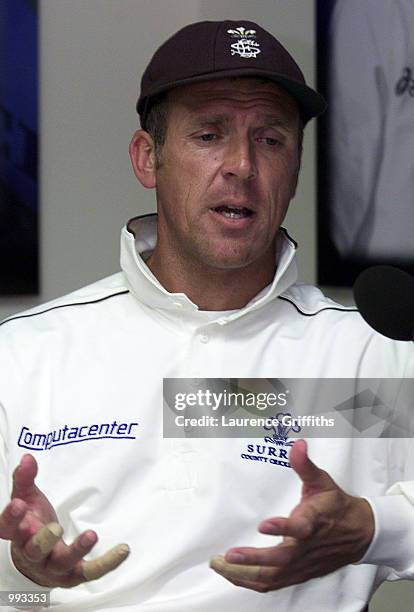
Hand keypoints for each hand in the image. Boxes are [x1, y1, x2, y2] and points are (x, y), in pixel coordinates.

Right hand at [0, 454, 128, 586]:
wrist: (36, 563)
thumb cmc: (32, 525)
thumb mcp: (27, 499)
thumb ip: (25, 479)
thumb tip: (28, 458)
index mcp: (18, 534)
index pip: (8, 528)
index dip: (11, 518)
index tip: (17, 504)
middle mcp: (32, 554)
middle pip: (35, 550)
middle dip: (44, 540)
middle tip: (55, 527)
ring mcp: (53, 567)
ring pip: (62, 563)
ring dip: (77, 550)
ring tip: (92, 535)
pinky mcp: (74, 575)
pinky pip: (91, 571)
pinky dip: (107, 563)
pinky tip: (123, 550)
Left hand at [210, 439, 373, 591]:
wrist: (360, 534)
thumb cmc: (337, 507)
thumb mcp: (322, 481)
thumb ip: (305, 465)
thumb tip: (298, 446)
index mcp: (313, 522)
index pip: (299, 528)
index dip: (282, 528)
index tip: (264, 525)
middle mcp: (307, 547)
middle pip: (281, 560)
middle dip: (254, 559)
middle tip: (230, 555)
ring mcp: (303, 564)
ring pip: (274, 576)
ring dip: (246, 574)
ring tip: (222, 565)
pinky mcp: (299, 573)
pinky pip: (274, 583)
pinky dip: (252, 582)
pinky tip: (234, 575)